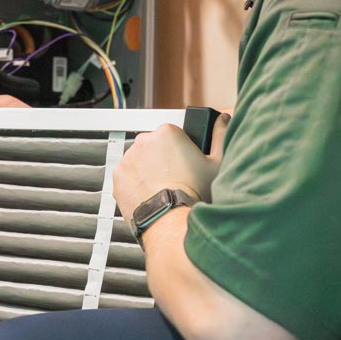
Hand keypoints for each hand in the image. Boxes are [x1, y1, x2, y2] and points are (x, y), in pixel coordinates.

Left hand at [113, 112, 229, 222]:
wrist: (169, 220)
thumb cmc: (193, 194)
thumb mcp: (216, 163)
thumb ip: (220, 135)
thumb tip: (222, 119)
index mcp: (167, 133)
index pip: (173, 134)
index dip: (182, 149)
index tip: (186, 163)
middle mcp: (144, 141)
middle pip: (155, 146)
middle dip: (164, 159)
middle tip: (177, 178)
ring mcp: (128, 158)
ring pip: (140, 161)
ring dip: (149, 170)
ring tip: (164, 188)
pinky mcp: (118, 176)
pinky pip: (128, 176)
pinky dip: (136, 183)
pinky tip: (151, 193)